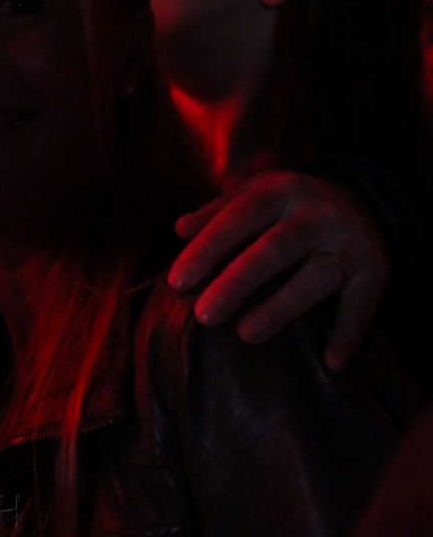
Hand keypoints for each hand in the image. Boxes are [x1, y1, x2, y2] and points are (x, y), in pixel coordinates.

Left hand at [169, 170, 389, 370]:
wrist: (364, 204)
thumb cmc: (286, 208)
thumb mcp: (254, 197)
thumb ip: (217, 213)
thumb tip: (180, 229)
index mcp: (281, 189)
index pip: (239, 217)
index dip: (207, 248)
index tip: (177, 281)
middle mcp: (319, 212)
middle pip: (275, 249)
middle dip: (236, 283)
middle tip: (203, 316)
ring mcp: (350, 242)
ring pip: (317, 277)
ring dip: (282, 308)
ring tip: (246, 335)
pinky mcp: (375, 272)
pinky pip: (362, 306)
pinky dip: (348, 335)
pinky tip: (330, 362)